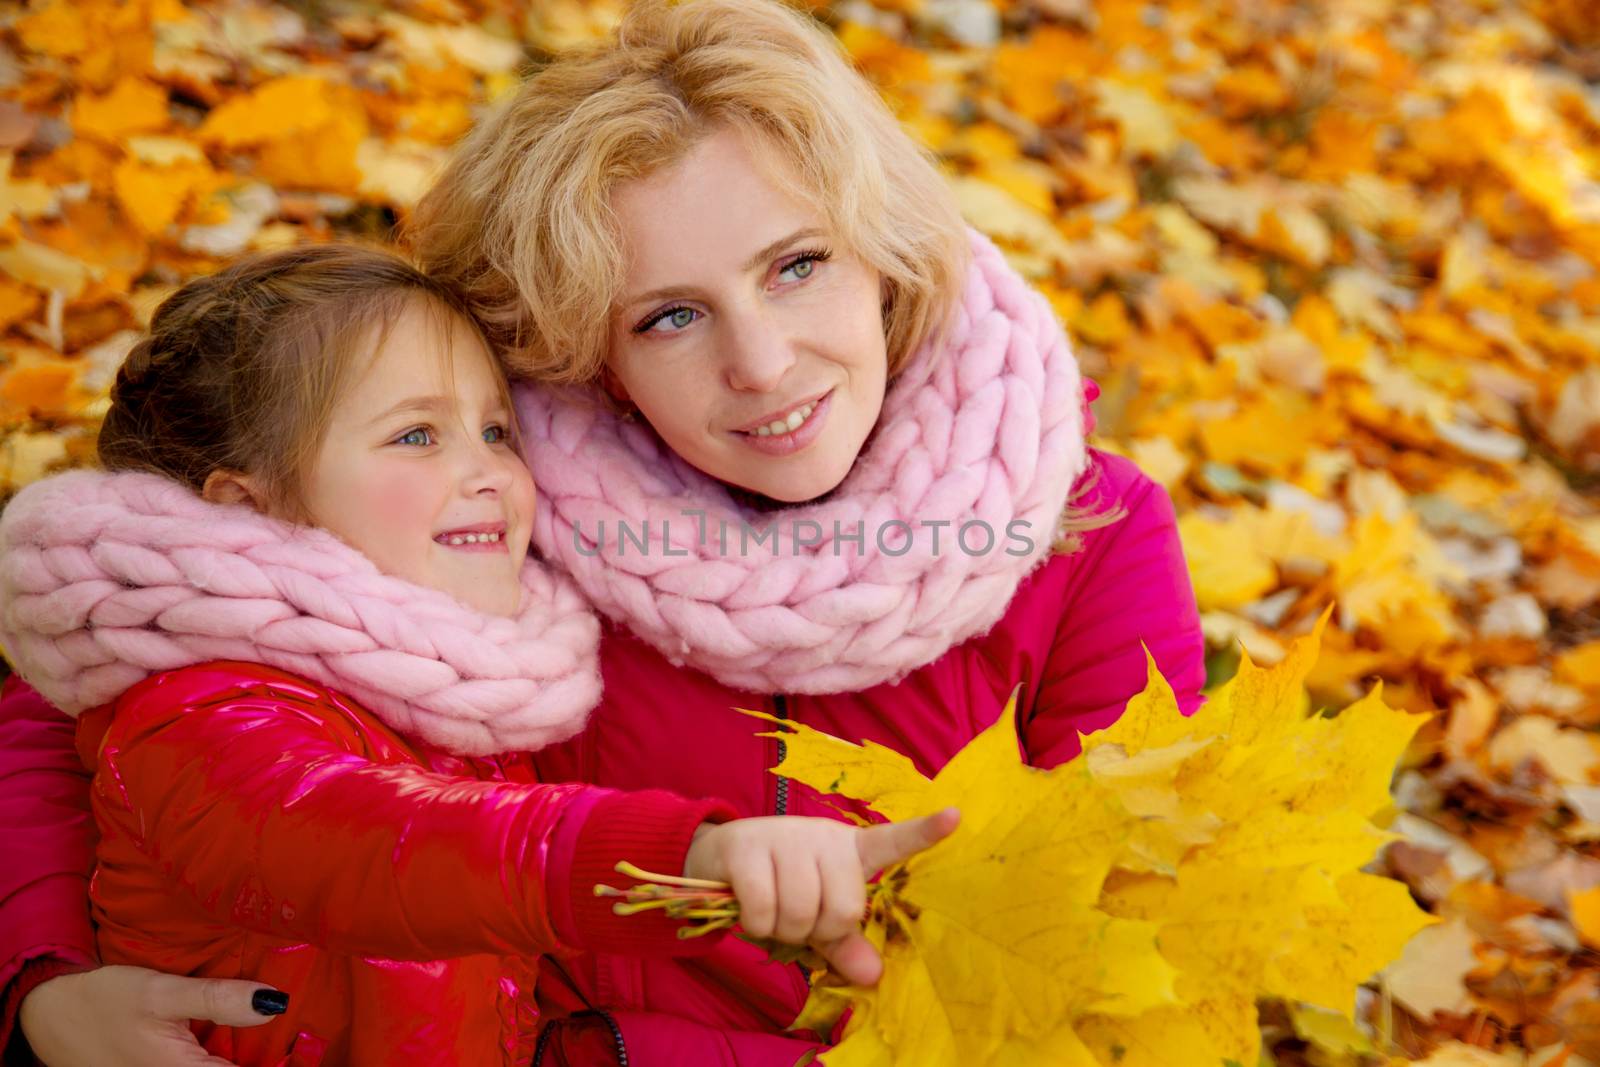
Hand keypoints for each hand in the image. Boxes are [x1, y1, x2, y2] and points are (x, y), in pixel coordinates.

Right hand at [19, 965, 285, 1066]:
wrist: (49, 1014)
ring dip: (241, 1056)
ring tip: (271, 1038)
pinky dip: (221, 1056)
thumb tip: (275, 1002)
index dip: (282, 1062)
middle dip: (264, 1057)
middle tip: (293, 1042)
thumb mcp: (162, 992)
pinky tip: (237, 1039)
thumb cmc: (104, 1000)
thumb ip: (218, 999)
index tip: (306, 1049)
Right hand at [684, 807, 959, 986]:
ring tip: (770, 913)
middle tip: (798, 919)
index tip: (956, 817)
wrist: (717, 858)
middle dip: (818, 930)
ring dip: (783, 930)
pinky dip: (756, 923)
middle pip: (845, 908)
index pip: (893, 841)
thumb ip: (845, 943)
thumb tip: (872, 976)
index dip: (924, 832)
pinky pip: (764, 909)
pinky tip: (746, 906)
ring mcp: (785, 838)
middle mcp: (823, 837)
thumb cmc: (779, 885)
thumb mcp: (815, 916)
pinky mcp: (748, 847)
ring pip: (802, 911)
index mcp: (848, 851)